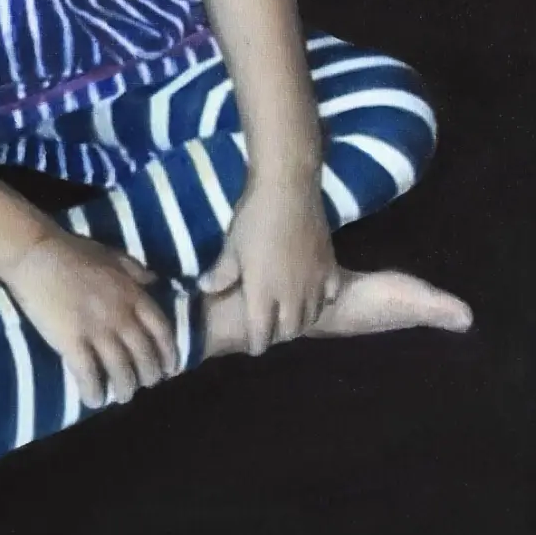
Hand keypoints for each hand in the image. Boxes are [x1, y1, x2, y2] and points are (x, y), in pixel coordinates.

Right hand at [3, 228, 178, 408]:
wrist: (36, 253)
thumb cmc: (73, 252)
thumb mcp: (112, 255)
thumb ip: (135, 270)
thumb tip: (155, 280)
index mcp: (133, 293)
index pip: (162, 330)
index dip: (169, 353)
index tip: (170, 368)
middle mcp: (121, 315)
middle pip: (144, 356)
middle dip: (149, 376)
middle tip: (144, 385)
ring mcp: (97, 329)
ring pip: (121, 371)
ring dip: (124, 389)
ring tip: (121, 396)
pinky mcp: (72, 341)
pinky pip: (89, 375)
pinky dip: (93, 392)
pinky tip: (93, 399)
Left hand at [198, 177, 339, 354]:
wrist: (287, 190)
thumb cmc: (253, 218)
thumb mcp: (231, 247)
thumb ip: (220, 274)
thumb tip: (204, 289)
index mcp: (263, 296)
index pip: (261, 335)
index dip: (256, 343)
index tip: (252, 344)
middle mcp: (292, 297)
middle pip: (290, 330)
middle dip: (279, 333)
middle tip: (271, 327)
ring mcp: (315, 283)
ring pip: (312, 316)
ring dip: (301, 320)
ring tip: (292, 315)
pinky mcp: (331, 266)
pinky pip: (331, 295)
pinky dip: (324, 300)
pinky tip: (317, 294)